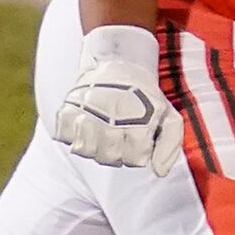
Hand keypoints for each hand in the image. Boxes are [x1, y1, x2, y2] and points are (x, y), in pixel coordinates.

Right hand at [48, 24, 181, 173]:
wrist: (118, 62)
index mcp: (138, 125)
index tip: (137, 136)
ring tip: (101, 128)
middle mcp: (111, 122)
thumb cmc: (144, 94)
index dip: (137, 152)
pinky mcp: (66, 111)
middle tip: (119, 130)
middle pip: (109, 159)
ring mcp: (86, 117)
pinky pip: (64, 138)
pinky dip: (71, 133)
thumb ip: (169, 146)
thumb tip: (159, 172)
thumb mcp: (168, 115)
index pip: (134, 161)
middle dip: (116, 150)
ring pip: (84, 151)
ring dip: (93, 144)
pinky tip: (84, 121)